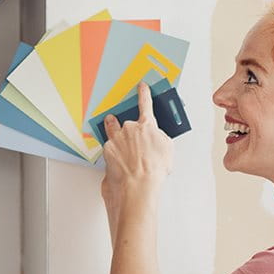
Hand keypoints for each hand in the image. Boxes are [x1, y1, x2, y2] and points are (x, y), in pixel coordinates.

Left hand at [99, 84, 173, 209]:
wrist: (138, 187)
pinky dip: (111, 152)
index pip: (146, 104)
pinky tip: (117, 161)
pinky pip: (108, 148)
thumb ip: (159, 137)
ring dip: (112, 128)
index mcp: (146, 126)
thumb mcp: (167, 150)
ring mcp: (115, 140)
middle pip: (126, 122)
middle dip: (126, 126)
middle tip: (130, 135)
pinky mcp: (106, 151)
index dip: (144, 94)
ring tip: (114, 131)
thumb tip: (155, 137)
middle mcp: (129, 129)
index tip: (141, 86)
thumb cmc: (154, 171)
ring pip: (112, 129)